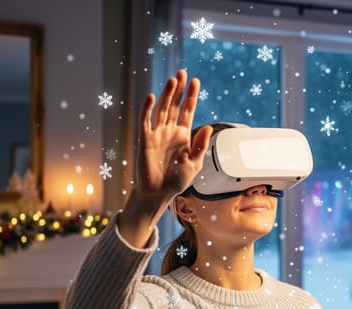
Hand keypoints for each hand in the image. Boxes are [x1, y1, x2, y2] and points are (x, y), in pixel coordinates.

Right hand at [136, 69, 212, 200]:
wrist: (159, 193)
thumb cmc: (177, 180)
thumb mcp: (194, 164)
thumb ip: (200, 146)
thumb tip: (207, 127)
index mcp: (184, 135)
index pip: (188, 110)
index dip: (191, 96)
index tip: (195, 81)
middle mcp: (170, 131)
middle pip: (174, 105)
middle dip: (179, 90)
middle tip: (182, 72)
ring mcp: (157, 134)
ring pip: (161, 109)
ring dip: (166, 95)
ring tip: (173, 80)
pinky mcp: (145, 139)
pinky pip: (145, 121)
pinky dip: (147, 108)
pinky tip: (151, 97)